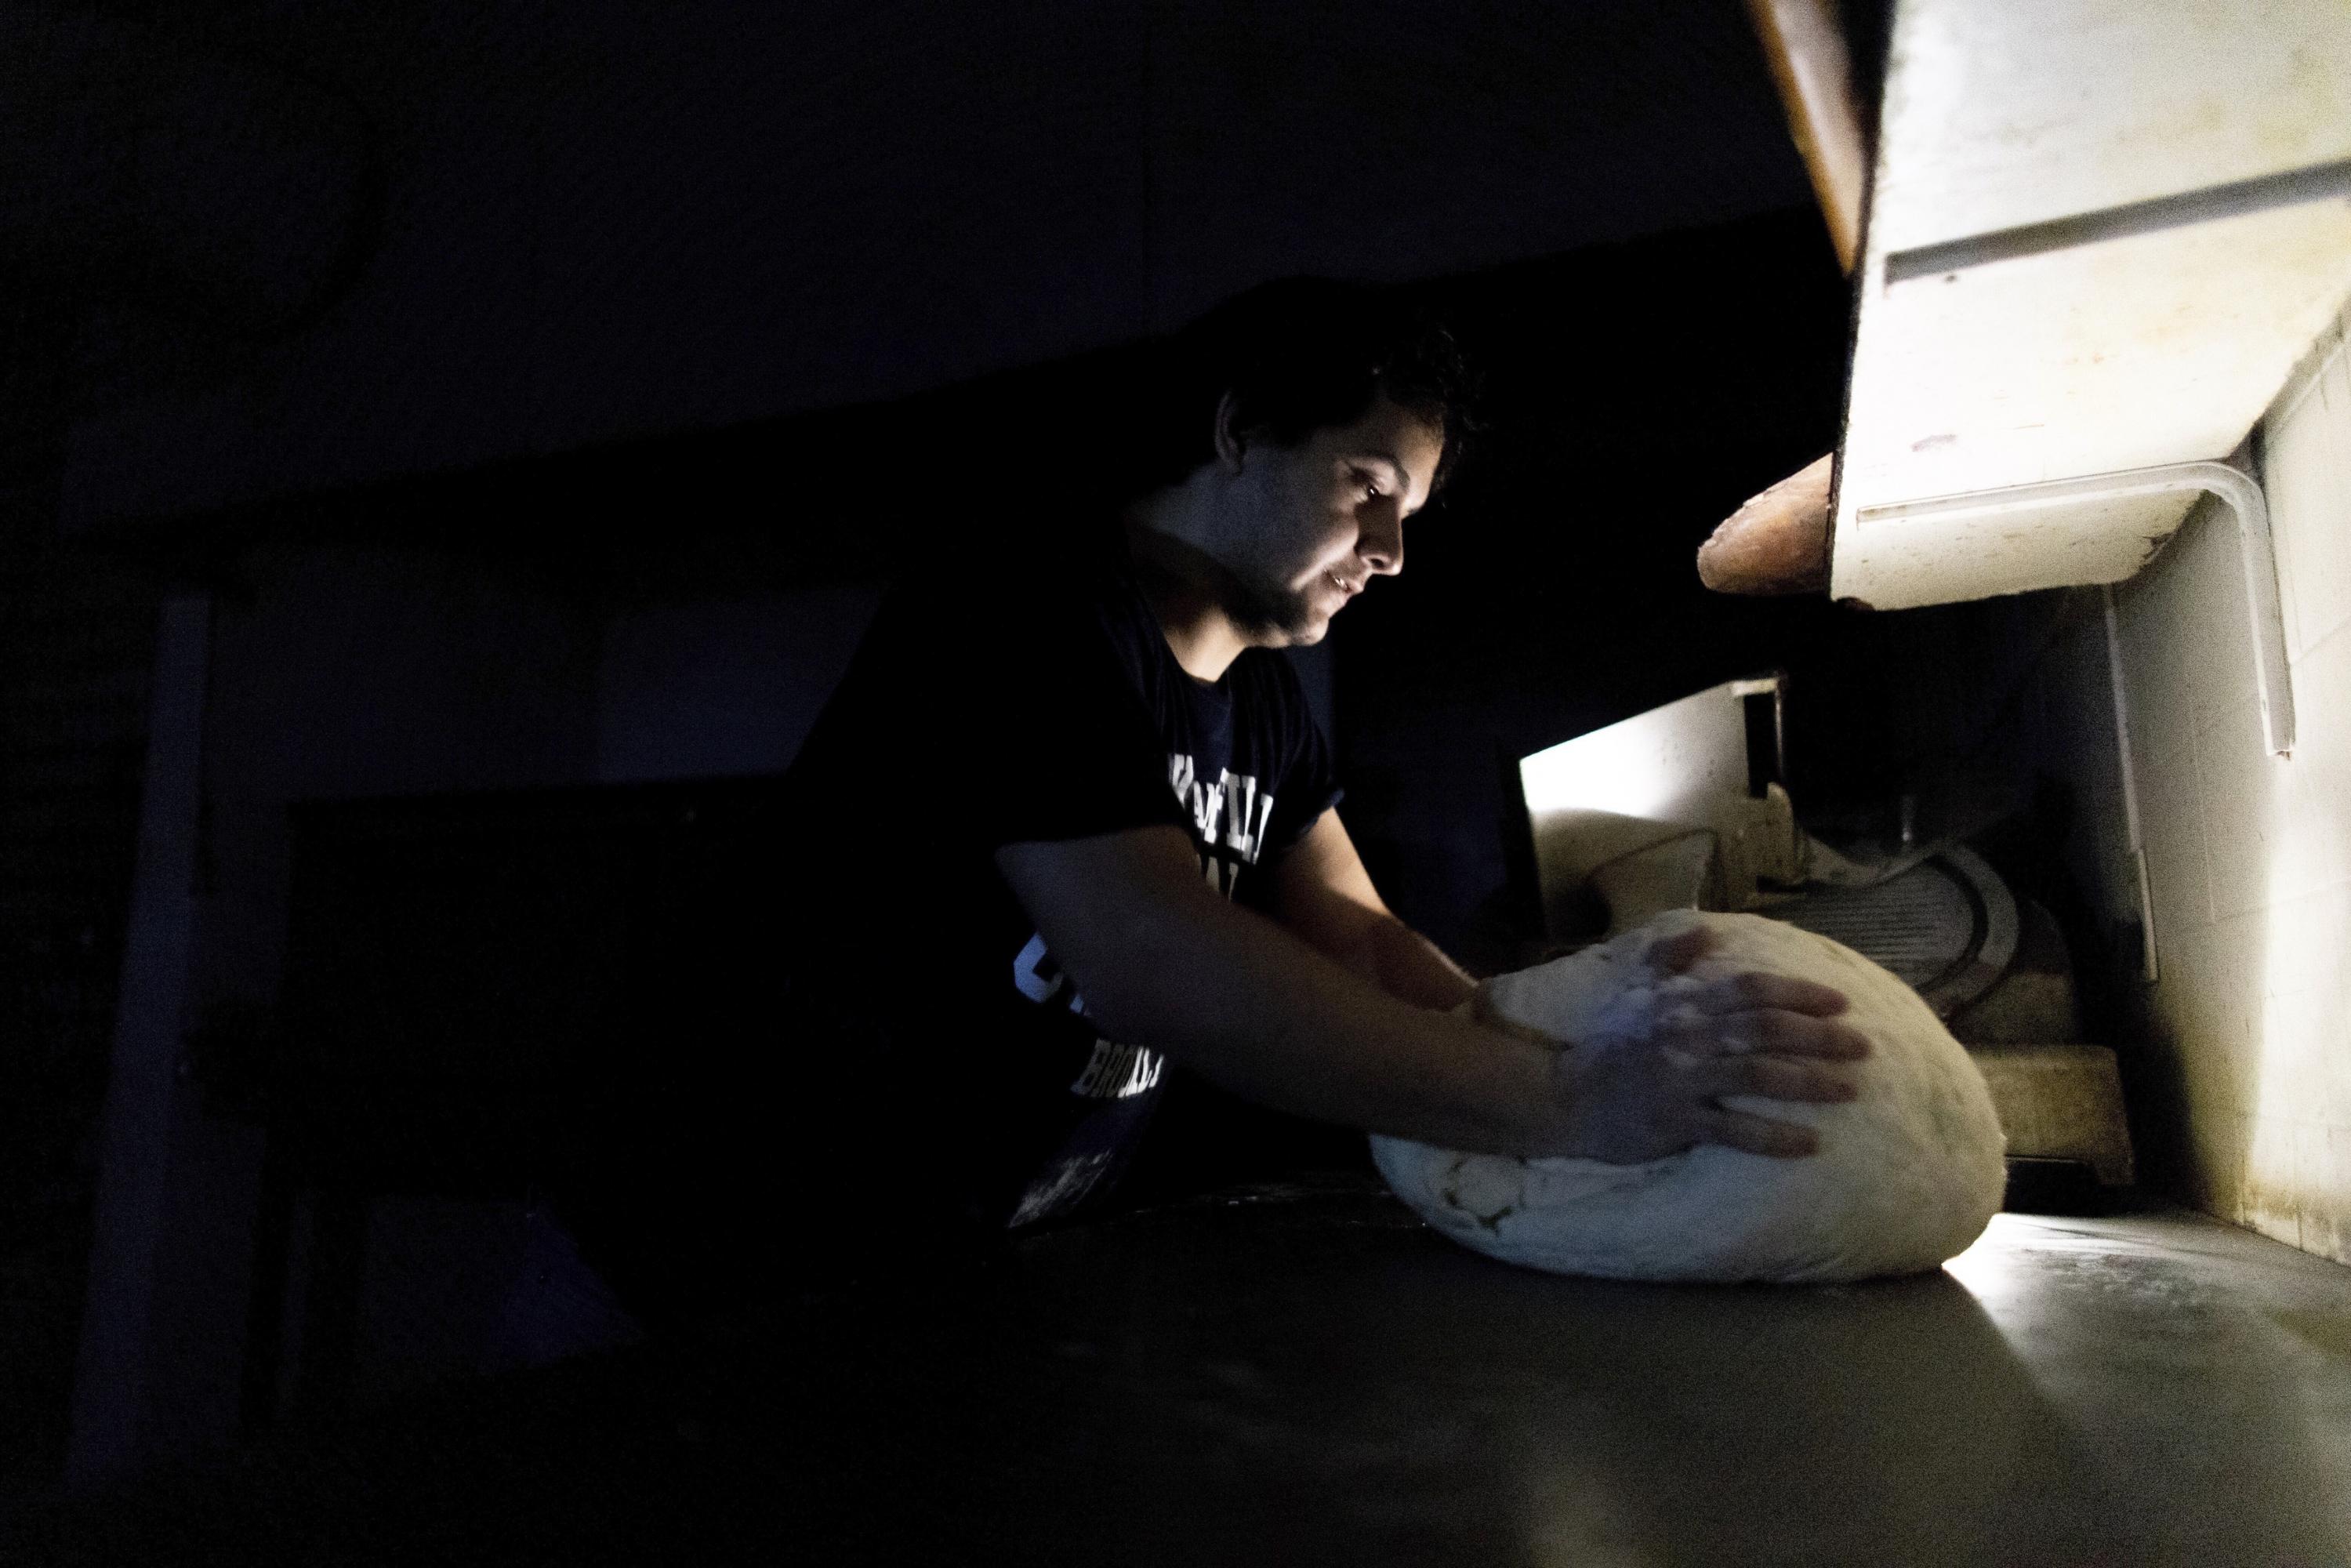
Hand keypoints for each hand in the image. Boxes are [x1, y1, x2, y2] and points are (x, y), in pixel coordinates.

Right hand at [1534, 924, 1869, 1162]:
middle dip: (1820, 1037)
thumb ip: (1670, 957)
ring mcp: (1682, 1081)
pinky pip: (1733, 1131)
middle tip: (1864, 1046)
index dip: (1799, 993)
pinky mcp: (1675, 1123)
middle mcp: (1686, 1037)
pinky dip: (1773, 1137)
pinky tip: (1810, 1143)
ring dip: (1809, 1082)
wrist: (1565, 1096)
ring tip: (1851, 1089)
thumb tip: (1706, 929)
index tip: (1841, 1002)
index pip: (1750, 990)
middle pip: (1764, 1030)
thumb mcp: (1634, 989)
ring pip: (1756, 1076)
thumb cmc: (1609, 1045)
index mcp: (1682, 1003)